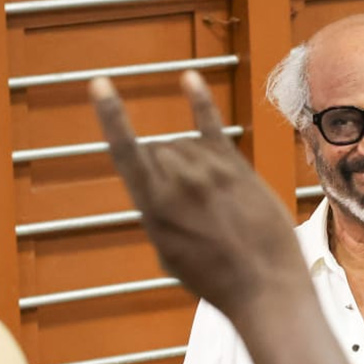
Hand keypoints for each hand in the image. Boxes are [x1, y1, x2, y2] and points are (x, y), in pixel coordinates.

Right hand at [91, 71, 307, 320]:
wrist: (264, 285)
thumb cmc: (215, 279)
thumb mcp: (169, 254)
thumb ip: (160, 214)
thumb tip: (161, 186)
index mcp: (153, 206)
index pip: (125, 151)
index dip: (111, 116)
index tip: (99, 84)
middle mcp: (178, 181)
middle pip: (160, 150)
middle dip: (166, 170)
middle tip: (192, 208)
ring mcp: (208, 170)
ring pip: (185, 145)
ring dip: (190, 163)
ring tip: (211, 202)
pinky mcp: (235, 168)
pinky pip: (212, 126)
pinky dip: (198, 101)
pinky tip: (188, 78)